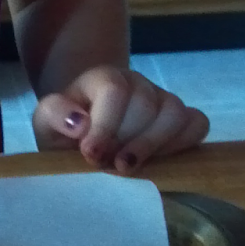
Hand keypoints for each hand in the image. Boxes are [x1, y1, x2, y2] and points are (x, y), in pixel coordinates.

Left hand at [32, 65, 209, 173]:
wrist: (85, 136)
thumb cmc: (67, 130)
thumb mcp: (47, 123)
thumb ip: (55, 115)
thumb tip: (80, 124)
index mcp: (103, 78)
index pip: (114, 91)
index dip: (105, 126)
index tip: (90, 155)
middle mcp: (137, 83)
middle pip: (145, 104)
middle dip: (125, 140)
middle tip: (107, 165)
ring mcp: (162, 98)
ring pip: (174, 113)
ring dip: (152, 146)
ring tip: (128, 167)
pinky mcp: (183, 118)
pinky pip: (197, 124)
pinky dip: (182, 144)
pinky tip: (158, 162)